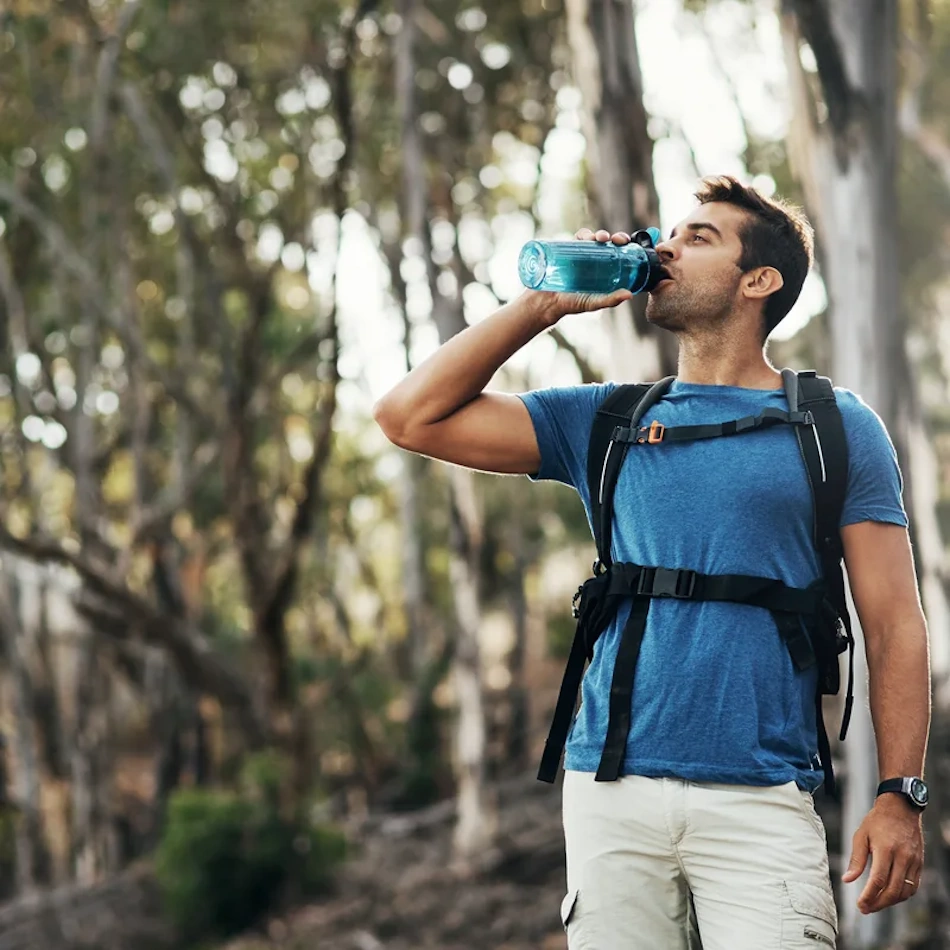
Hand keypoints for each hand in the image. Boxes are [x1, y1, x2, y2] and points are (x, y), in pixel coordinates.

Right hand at [526, 228, 634, 324]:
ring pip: (593, 238)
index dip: (624, 245)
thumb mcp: (594, 303)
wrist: (547, 301)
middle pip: (607, 243)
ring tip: (599, 239)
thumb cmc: (572, 303)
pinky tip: (586, 237)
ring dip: (598, 234)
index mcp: (604, 269)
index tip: (627, 243)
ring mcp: (580, 254)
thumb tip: (629, 294)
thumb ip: (611, 300)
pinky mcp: (568, 250)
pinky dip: (583, 234)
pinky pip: (577, 238)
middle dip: (613, 237)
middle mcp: (594, 259)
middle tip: (616, 240)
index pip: (617, 253)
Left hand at [842, 794, 923, 913]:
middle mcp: (902, 857)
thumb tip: (847, 879)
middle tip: (865, 909)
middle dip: (878, 903)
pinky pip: (913, 886)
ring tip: (875, 904)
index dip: (869, 896)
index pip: (878, 880)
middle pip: (892, 890)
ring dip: (890, 902)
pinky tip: (890, 895)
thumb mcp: (861, 835)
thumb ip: (856, 859)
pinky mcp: (920, 864)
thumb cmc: (877, 820)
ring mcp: (914, 861)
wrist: (900, 808)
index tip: (860, 905)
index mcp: (886, 849)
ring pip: (904, 891)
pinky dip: (902, 895)